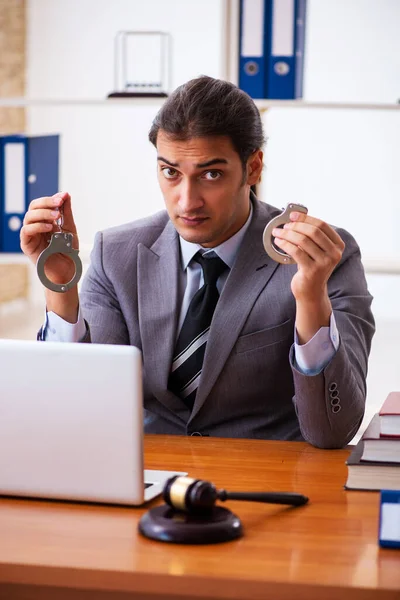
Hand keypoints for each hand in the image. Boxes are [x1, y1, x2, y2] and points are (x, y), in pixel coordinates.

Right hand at [20, 191, 79, 322]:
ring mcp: (31, 235)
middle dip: (46, 203)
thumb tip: (65, 194)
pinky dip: (37, 226)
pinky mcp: (27, 245)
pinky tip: (49, 228)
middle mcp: (36, 226)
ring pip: (29, 217)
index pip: (43, 204)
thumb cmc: (67, 251)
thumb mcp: (70, 228)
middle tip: (58, 204)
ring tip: (56, 217)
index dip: (52, 199)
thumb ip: (66, 212)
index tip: (63, 197)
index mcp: (45, 220)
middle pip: (33, 207)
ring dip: (43, 214)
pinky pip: (26, 231)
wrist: (67, 270)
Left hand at [272, 211, 344, 342]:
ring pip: (303, 240)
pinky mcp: (312, 271)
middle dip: (296, 226)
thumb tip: (297, 216)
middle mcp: (334, 254)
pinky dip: (285, 244)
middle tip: (283, 226)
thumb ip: (313, 236)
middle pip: (313, 231)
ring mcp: (324, 263)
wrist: (311, 291)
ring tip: (278, 233)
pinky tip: (278, 242)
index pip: (322, 225)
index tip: (293, 215)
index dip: (306, 218)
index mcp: (338, 245)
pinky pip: (296, 251)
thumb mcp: (317, 251)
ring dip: (287, 234)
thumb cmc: (312, 267)